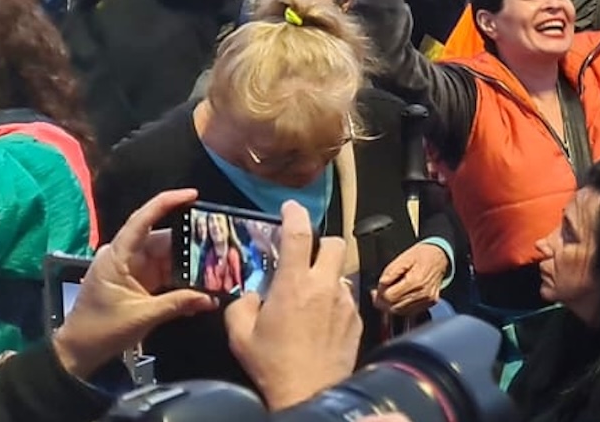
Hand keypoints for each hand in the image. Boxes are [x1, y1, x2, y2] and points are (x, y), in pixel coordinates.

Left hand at [50, 189, 217, 379]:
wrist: (78, 353)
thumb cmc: (101, 330)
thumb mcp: (142, 316)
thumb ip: (178, 303)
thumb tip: (212, 298)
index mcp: (117, 257)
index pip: (142, 220)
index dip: (166, 203)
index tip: (193, 195)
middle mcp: (124, 256)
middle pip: (161, 238)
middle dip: (191, 238)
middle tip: (221, 238)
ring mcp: (131, 268)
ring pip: (166, 254)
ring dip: (189, 258)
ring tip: (218, 258)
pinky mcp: (138, 281)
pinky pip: (165, 270)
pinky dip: (182, 273)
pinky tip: (203, 276)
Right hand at [225, 201, 361, 410]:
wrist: (309, 392)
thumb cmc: (272, 365)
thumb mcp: (240, 336)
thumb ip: (242, 306)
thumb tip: (252, 295)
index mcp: (294, 285)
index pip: (298, 234)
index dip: (295, 214)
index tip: (292, 207)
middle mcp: (324, 286)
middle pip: (334, 243)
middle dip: (320, 243)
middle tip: (304, 257)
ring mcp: (345, 302)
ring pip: (341, 272)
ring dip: (327, 275)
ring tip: (310, 296)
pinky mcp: (358, 318)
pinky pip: (348, 297)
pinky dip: (334, 300)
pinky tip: (321, 319)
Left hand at [371, 242, 449, 317]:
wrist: (440, 256)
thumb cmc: (422, 255)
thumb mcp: (404, 258)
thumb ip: (390, 272)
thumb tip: (381, 285)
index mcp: (416, 281)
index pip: (390, 297)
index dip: (379, 295)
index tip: (374, 290)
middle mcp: (423, 293)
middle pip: (395, 307)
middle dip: (383, 302)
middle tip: (377, 294)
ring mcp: (428, 299)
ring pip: (401, 312)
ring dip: (391, 306)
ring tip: (388, 295)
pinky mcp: (431, 302)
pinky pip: (411, 311)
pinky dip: (402, 307)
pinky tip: (399, 298)